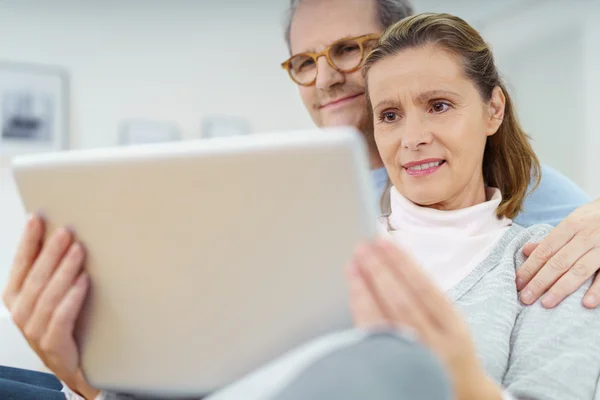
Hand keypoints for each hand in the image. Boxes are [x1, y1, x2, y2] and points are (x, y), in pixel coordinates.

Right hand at [1, 214, 98, 399]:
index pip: (20, 264)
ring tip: (79, 251)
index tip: (38, 218)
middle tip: (66, 232)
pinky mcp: (52, 345)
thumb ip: (50, 271)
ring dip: (64, 271)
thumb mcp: (50, 295)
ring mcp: (34, 330)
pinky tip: (84, 282)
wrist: (73, 365)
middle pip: (36, 278)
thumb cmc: (61, 324)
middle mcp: (21, 312)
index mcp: (15, 297)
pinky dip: (72, 298)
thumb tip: (63, 236)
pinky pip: (61, 318)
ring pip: (48, 296)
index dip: (28, 241)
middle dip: (51, 252)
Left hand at [347, 238, 501, 399]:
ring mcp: (411, 357)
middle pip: (400, 301)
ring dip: (365, 286)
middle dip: (379, 270)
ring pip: (383, 317)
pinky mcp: (391, 366)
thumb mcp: (451, 322)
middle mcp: (433, 344)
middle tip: (363, 247)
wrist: (460, 391)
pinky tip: (354, 290)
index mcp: (453, 328)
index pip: (424, 288)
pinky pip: (371, 334)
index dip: (402, 262)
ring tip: (354, 262)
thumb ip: (426, 297)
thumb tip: (391, 259)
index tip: (384, 241)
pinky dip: (360, 309)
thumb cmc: (450, 348)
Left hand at [516, 198, 599, 307]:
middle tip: (525, 298)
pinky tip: (587, 303)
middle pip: (558, 261)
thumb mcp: (574, 221)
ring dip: (562, 288)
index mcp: (571, 225)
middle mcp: (586, 235)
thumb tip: (525, 251)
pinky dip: (597, 290)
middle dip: (540, 281)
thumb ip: (552, 239)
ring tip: (546, 303)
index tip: (517, 283)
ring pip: (580, 269)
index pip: (546, 249)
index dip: (530, 267)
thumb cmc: (595, 219)